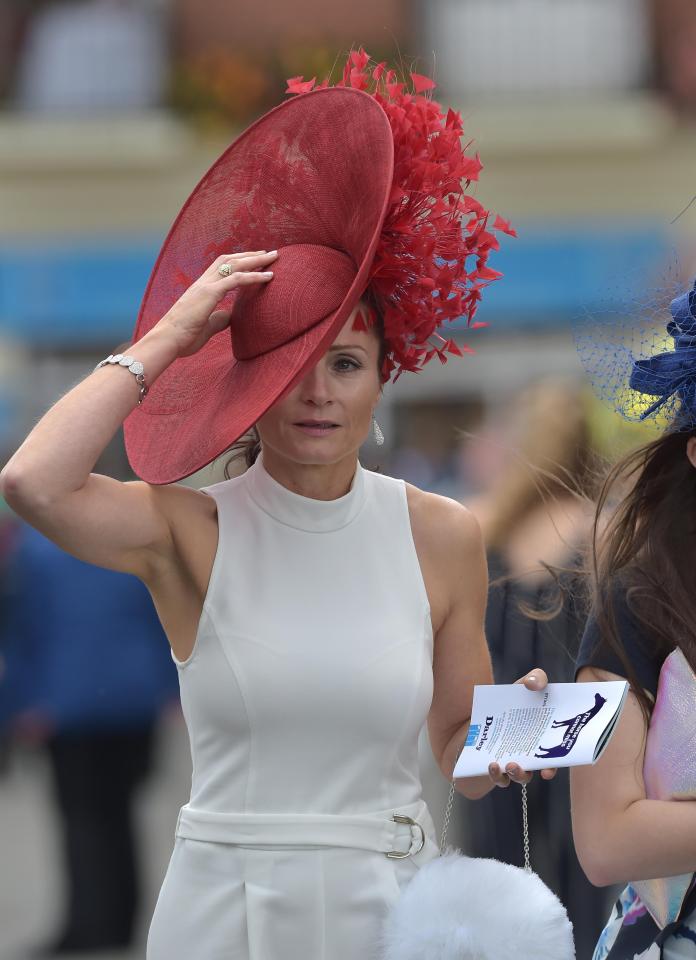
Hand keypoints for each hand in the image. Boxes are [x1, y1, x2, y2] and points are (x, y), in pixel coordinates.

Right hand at [157, 250, 277, 357]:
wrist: (166, 340)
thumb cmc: (183, 337)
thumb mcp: (206, 326)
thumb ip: (218, 319)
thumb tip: (230, 315)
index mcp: (201, 289)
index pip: (221, 267)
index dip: (239, 261)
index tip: (255, 261)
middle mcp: (203, 283)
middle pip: (229, 260)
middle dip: (250, 255)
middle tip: (269, 254)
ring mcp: (206, 286)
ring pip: (234, 265)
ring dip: (256, 260)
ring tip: (273, 257)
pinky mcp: (209, 294)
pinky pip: (236, 279)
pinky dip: (254, 276)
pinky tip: (268, 276)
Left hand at [488, 667, 557, 787]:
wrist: (481, 712)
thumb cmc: (510, 700)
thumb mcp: (522, 686)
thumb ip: (536, 678)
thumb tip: (535, 684)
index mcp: (543, 736)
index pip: (558, 752)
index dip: (559, 761)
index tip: (550, 768)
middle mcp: (531, 753)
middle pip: (542, 768)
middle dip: (542, 771)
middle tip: (537, 769)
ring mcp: (514, 762)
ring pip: (520, 776)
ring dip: (518, 775)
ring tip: (509, 765)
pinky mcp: (496, 767)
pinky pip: (499, 778)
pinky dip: (497, 775)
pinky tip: (492, 765)